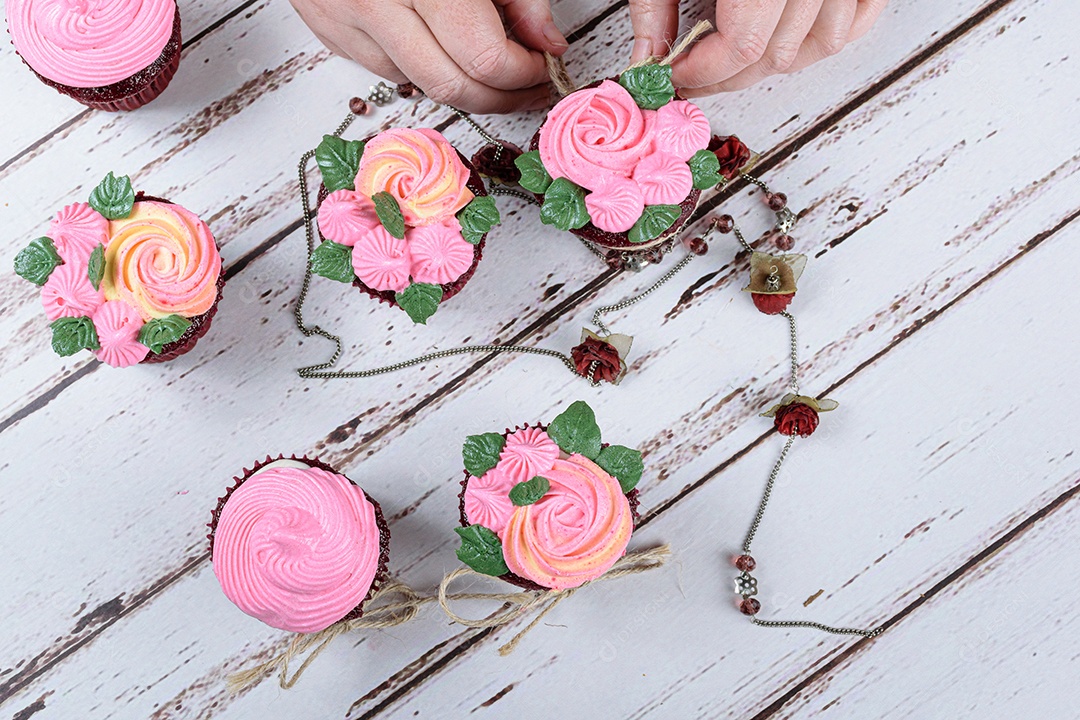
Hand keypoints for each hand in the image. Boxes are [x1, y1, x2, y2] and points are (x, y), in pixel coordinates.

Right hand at [289, 0, 567, 113]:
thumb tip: (545, 41)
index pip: (484, 59)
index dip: (522, 73)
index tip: (541, 65)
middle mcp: (376, 1)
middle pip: (452, 87)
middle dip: (500, 96)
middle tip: (527, 86)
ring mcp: (344, 19)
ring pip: (419, 85)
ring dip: (462, 85)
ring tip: (490, 68)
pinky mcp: (327, 28)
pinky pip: (385, 69)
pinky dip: (422, 66)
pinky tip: (442, 47)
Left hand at [628, 0, 888, 94]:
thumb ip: (655, 3)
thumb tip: (646, 61)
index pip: (743, 47)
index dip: (703, 73)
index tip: (674, 78)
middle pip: (779, 54)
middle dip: (729, 74)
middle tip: (693, 75)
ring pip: (824, 45)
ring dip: (777, 59)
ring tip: (738, 51)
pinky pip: (861, 19)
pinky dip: (829, 35)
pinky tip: (792, 37)